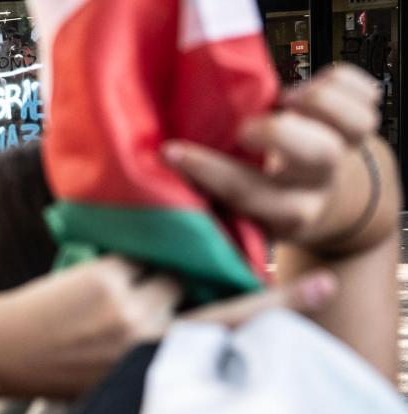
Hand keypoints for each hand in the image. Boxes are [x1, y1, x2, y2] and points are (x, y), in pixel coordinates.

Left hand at [0, 258, 340, 399]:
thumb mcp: (113, 371)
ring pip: (160, 266)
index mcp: (155, 363)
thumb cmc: (53, 366)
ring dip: (139, 272)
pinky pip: (131, 255)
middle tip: (123, 301)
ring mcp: (129, 303)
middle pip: (191, 283)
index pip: (224, 327)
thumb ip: (155, 340)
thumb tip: (188, 296)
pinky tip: (82, 287)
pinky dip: (116, 264)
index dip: (276, 306)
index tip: (318, 288)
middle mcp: (149, 335)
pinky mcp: (105, 277)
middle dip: (170, 282)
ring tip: (94, 300)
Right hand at [164, 64, 387, 253]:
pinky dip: (339, 83)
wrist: (332, 204)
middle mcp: (318, 185)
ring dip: (317, 101)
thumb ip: (212, 192)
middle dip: (278, 130)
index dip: (205, 169)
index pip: (245, 191)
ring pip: (354, 124)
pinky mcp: (362, 129)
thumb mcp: (240, 213)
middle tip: (248, 126)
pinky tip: (309, 89)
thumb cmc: (269, 198)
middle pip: (318, 155)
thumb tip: (162, 162)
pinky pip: (368, 96)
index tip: (173, 152)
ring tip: (285, 100)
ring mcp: (346, 155)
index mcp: (283, 213)